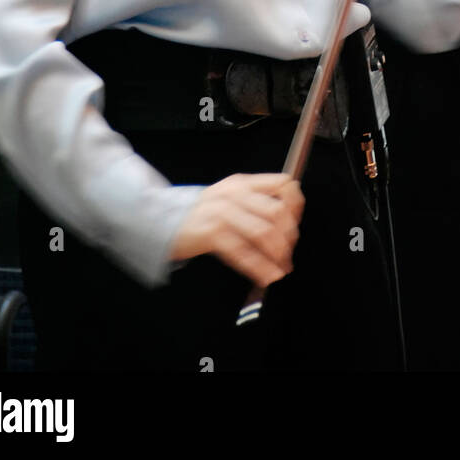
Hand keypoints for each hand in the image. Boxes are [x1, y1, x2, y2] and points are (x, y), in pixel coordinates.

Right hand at [169, 172, 303, 285]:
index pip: (282, 184)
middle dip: (288, 236)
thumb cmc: (203, 213)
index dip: (295, 205)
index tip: (296, 223)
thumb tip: (288, 220)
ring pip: (262, 232)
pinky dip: (259, 267)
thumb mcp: (230, 197)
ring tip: (281, 268)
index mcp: (243, 183)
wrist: (164, 219)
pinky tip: (267, 276)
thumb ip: (256, 201)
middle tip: (288, 251)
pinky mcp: (211, 234)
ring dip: (277, 254)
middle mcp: (235, 194)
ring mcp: (222, 213)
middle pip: (276, 211)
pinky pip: (242, 252)